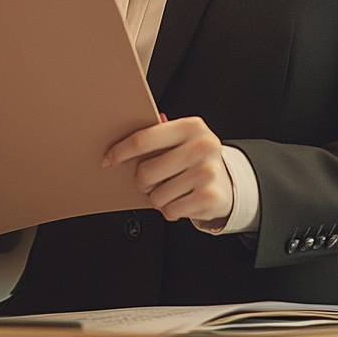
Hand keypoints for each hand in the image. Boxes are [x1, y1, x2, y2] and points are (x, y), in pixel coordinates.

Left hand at [103, 115, 233, 225]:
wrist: (228, 184)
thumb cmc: (196, 158)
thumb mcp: (182, 138)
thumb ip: (157, 132)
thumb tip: (126, 126)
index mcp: (191, 126)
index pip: (144, 139)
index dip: (121, 151)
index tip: (109, 159)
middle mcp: (202, 146)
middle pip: (147, 171)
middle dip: (141, 181)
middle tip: (149, 180)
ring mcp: (207, 172)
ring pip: (157, 195)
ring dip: (157, 197)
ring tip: (171, 188)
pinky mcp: (209, 197)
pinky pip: (171, 211)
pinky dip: (170, 210)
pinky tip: (181, 199)